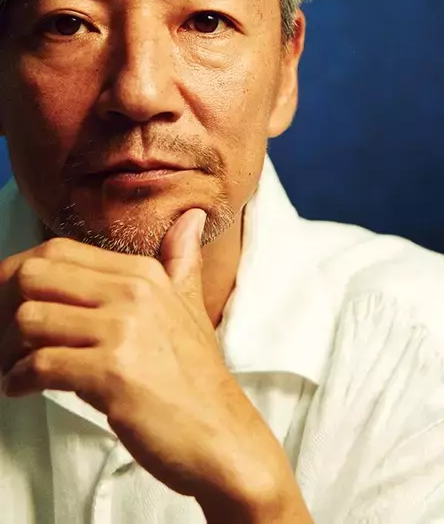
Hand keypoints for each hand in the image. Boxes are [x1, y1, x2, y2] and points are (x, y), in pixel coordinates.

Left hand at [0, 209, 297, 512]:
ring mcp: (123, 330)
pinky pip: (39, 365)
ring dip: (8, 349)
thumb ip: (181, 259)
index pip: (58, 252)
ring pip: (30, 319)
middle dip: (5, 307)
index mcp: (143, 273)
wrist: (218, 431)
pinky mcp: (111, 373)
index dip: (21, 276)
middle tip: (5, 338)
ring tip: (15, 366)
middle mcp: (133, 292)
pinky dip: (18, 380)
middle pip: (35, 275)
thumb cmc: (195, 375)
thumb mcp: (190, 306)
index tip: (11, 305)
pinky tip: (22, 388)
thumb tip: (191, 216)